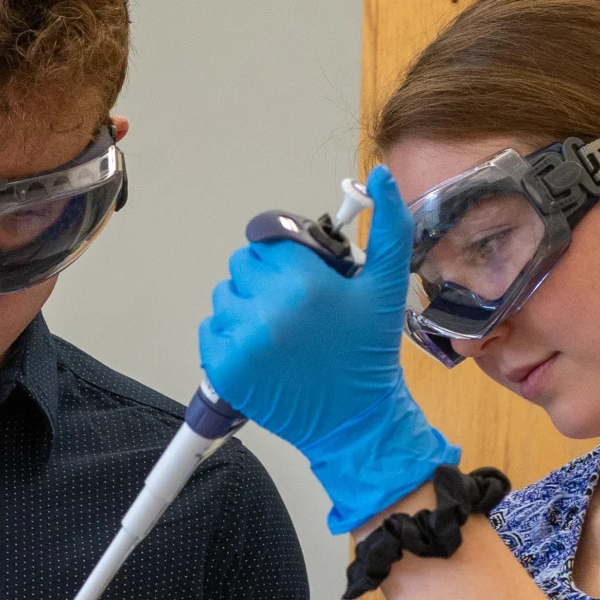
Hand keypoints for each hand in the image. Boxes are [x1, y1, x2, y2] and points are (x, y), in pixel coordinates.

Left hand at [199, 164, 458, 531]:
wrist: (355, 423)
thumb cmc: (368, 356)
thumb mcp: (386, 288)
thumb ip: (388, 228)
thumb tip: (379, 175)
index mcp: (303, 281)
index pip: (268, 241)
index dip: (286, 260)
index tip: (304, 283)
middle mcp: (267, 308)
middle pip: (243, 267)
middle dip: (266, 282)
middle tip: (296, 312)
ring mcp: (240, 340)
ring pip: (225, 298)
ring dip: (246, 310)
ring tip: (280, 335)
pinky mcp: (224, 369)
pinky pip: (210, 331)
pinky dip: (230, 340)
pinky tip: (262, 355)